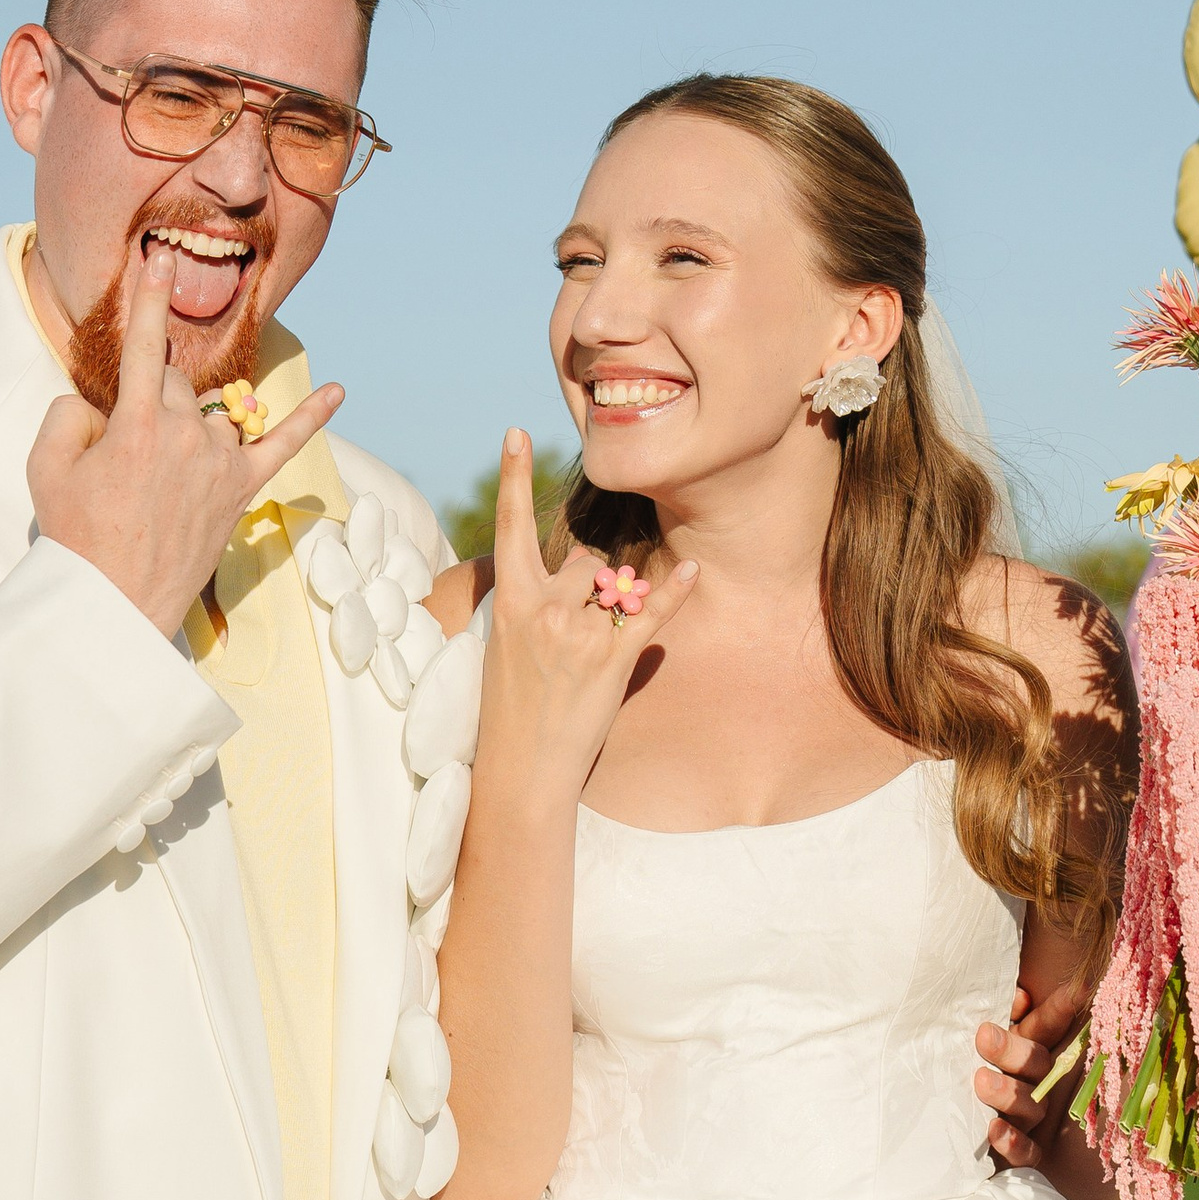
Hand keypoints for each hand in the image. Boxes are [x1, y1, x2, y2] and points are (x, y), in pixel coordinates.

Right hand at [27, 245, 341, 636]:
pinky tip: (339, 391)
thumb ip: (67, 416)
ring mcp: (220, 461)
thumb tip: (98, 406)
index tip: (158, 259)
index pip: (144, 346)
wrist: (113, 605)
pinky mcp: (241, 489)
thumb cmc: (75, 537)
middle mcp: (185, 433)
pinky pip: (283, 446)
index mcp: (136, 422)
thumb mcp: (46, 469)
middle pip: (175, 384)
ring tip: (158, 477)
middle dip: (152, 401)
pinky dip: (311, 418)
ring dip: (188, 427)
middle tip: (124, 454)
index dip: (148, 299)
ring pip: (210, 414)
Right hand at [475, 430, 695, 811]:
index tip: (518, 432)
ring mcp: (579, 634)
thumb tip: (585, 567)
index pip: (510, 526)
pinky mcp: (611, 660)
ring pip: (613, 587)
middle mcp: (544, 609)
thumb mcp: (508, 642)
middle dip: (591, 585)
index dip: (514, 476)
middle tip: (571, 638)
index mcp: (512, 602)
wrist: (522, 767)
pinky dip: (672, 596)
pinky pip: (649, 616)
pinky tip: (691, 574)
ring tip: (586, 657)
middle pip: (585, 561)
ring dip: (613, 608)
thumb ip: (540, 597)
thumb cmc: (513, 704)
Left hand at [978, 976, 1087, 1168]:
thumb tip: (1021, 997)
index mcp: (1024, 1052)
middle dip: (1012, 1050)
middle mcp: (1033, 1084)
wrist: (946, 1135)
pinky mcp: (1018, 1155)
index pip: (1045, 1026)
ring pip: (1031, 1106)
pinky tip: (994, 1130)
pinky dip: (1013, 1143)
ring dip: (1008, 1093)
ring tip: (981, 1080)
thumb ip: (1001, 1020)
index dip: (1060, 1008)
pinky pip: (1026, 1153)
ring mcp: (1029, 1121)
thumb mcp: (978, 1044)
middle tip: (984, 1036)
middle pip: (1036, 1064)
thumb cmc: (961, 1075)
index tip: (1078, 986)